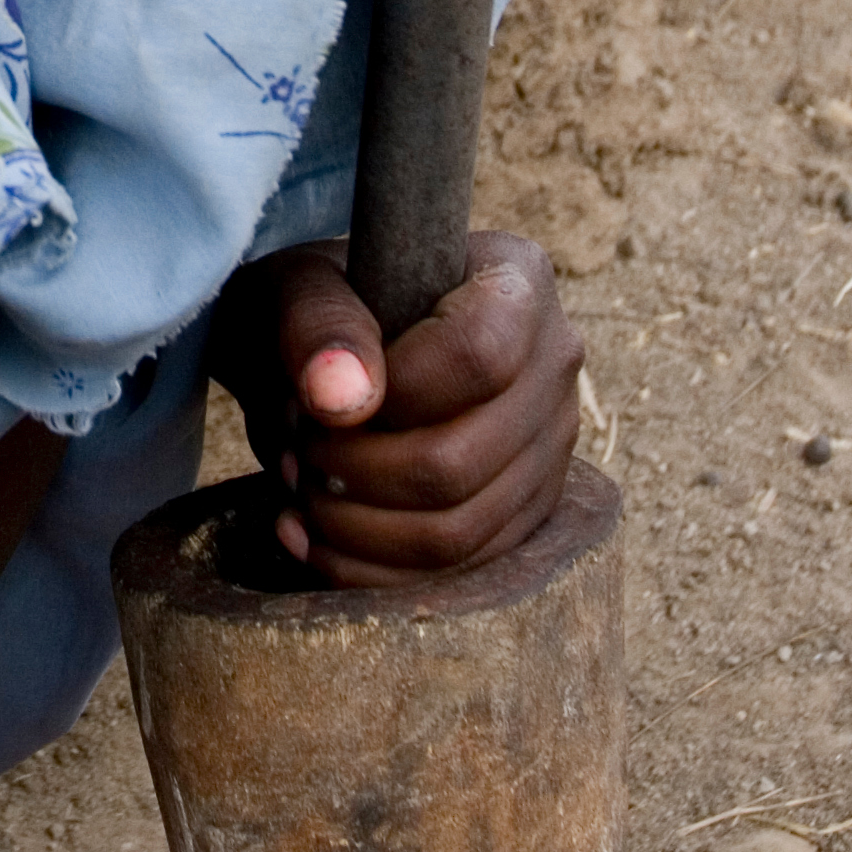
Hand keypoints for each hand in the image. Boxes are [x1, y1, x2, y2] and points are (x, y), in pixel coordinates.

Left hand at [209, 231, 583, 586]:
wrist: (337, 351)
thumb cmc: (321, 308)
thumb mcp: (297, 287)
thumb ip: (317, 324)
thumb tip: (342, 399)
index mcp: (518, 280)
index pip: (475, 356)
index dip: (389, 395)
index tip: (323, 399)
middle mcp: (556, 362)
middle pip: (461, 462)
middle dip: (354, 475)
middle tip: (296, 454)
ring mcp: (552, 443)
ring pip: (459, 531)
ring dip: (355, 529)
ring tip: (301, 490)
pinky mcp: (530, 510)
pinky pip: (457, 571)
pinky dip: (369, 569)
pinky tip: (311, 535)